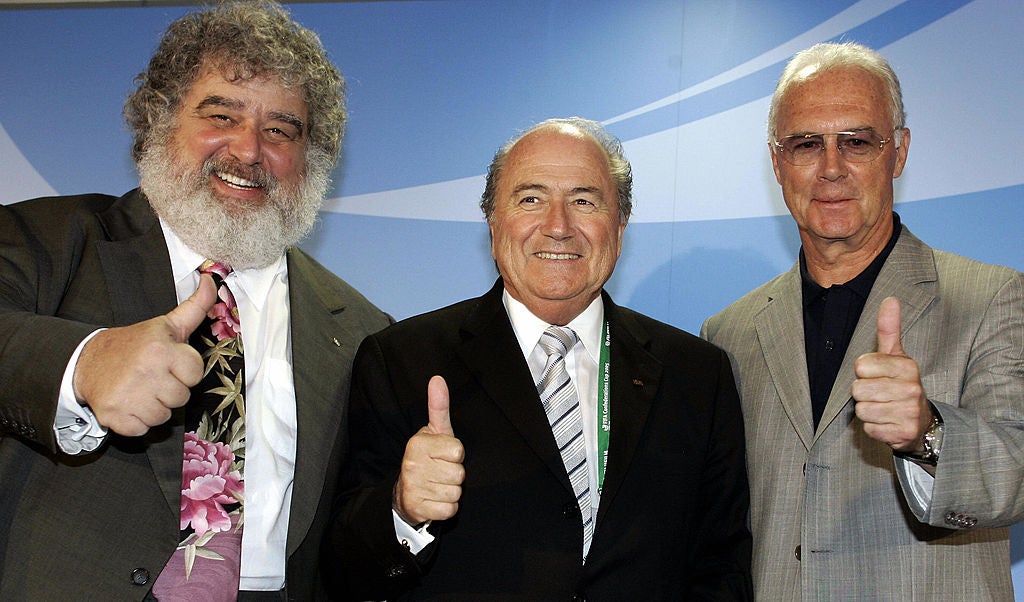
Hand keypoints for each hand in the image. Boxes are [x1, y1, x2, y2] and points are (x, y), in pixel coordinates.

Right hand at [72, 274, 216, 436]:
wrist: (87, 361)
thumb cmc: (135, 345)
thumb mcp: (166, 325)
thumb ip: (195, 306)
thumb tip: (213, 279)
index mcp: (162, 349)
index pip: (195, 375)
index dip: (184, 371)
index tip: (169, 363)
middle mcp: (146, 372)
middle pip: (181, 398)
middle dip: (170, 390)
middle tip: (152, 377)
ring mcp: (129, 396)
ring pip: (163, 417)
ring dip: (154, 407)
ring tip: (141, 389)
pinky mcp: (114, 416)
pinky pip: (142, 430)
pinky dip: (136, 421)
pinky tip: (128, 403)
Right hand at [393, 375, 464, 525]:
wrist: (405, 492)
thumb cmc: (426, 458)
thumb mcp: (434, 431)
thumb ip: (439, 407)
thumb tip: (438, 379)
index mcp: (418, 444)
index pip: (458, 451)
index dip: (455, 455)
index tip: (443, 455)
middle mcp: (413, 465)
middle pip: (459, 473)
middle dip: (454, 475)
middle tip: (440, 472)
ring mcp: (414, 487)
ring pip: (456, 493)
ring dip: (451, 492)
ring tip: (437, 486)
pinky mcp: (418, 508)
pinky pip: (450, 510)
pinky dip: (446, 508)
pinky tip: (435, 500)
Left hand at [852, 297, 932, 452]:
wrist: (921, 422)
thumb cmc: (901, 384)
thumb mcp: (896, 356)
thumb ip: (889, 329)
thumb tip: (890, 299)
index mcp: (908, 366)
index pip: (861, 366)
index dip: (863, 372)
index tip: (876, 375)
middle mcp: (912, 389)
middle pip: (858, 389)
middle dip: (863, 393)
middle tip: (879, 394)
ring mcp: (909, 412)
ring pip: (862, 410)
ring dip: (867, 411)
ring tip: (883, 407)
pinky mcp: (903, 433)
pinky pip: (869, 428)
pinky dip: (873, 427)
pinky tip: (887, 422)